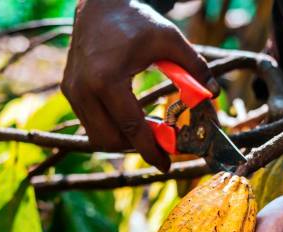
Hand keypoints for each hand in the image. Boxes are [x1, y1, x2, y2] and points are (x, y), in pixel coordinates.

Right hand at [61, 0, 218, 170]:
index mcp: (107, 78)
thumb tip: (213, 96)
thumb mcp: (170, 40)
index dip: (150, 150)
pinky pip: (90, 122)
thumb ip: (194, 68)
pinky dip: (111, 127)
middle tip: (160, 142)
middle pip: (110, 139)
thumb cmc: (136, 21)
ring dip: (123, 139)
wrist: (99, 5)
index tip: (166, 164)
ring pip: (97, 135)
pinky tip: (130, 115)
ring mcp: (72, 91)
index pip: (130, 127)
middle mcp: (84, 89)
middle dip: (136, 147)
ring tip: (147, 128)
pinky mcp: (69, 90)